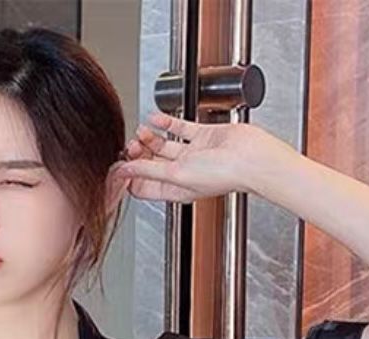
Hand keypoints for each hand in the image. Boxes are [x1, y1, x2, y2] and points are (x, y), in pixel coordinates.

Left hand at [110, 112, 297, 204]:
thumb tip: (124, 170)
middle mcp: (183, 173)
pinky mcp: (203, 136)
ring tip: (142, 131)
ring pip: (164, 145)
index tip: (116, 166)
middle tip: (129, 145)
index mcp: (174, 190)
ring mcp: (193, 154)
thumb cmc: (223, 174)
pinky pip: (180, 129)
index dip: (128, 177)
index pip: (142, 186)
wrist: (252, 158)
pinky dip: (167, 123)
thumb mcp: (176, 174)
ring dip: (150, 137)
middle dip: (138, 154)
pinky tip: (156, 118)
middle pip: (151, 164)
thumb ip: (148, 170)